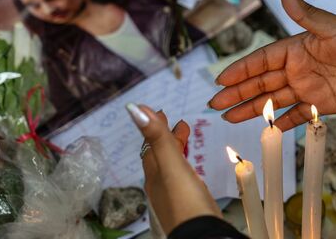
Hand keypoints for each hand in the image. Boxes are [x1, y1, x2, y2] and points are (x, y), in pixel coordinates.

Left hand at [127, 104, 221, 232]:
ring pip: (171, 167)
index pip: (151, 145)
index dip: (155, 127)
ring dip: (176, 150)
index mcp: (154, 173)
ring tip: (185, 140)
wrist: (201, 235)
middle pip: (160, 155)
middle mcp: (160, 185)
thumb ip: (157, 137)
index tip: (161, 111)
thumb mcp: (172, 165)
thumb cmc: (186, 203)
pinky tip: (192, 171)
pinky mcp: (187, 205)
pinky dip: (184, 167)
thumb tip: (134, 109)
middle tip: (178, 123)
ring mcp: (173, 196)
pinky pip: (181, 179)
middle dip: (167, 137)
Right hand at [209, 0, 335, 130]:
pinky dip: (281, 123)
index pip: (260, 61)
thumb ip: (303, 12)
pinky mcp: (319, 104)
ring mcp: (306, 88)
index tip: (220, 79)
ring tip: (228, 117)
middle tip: (214, 104)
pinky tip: (265, 130)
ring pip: (272, 101)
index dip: (240, 70)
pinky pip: (296, 116)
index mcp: (294, 49)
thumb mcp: (329, 26)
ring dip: (251, 109)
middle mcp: (296, 69)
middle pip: (260, 83)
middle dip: (236, 93)